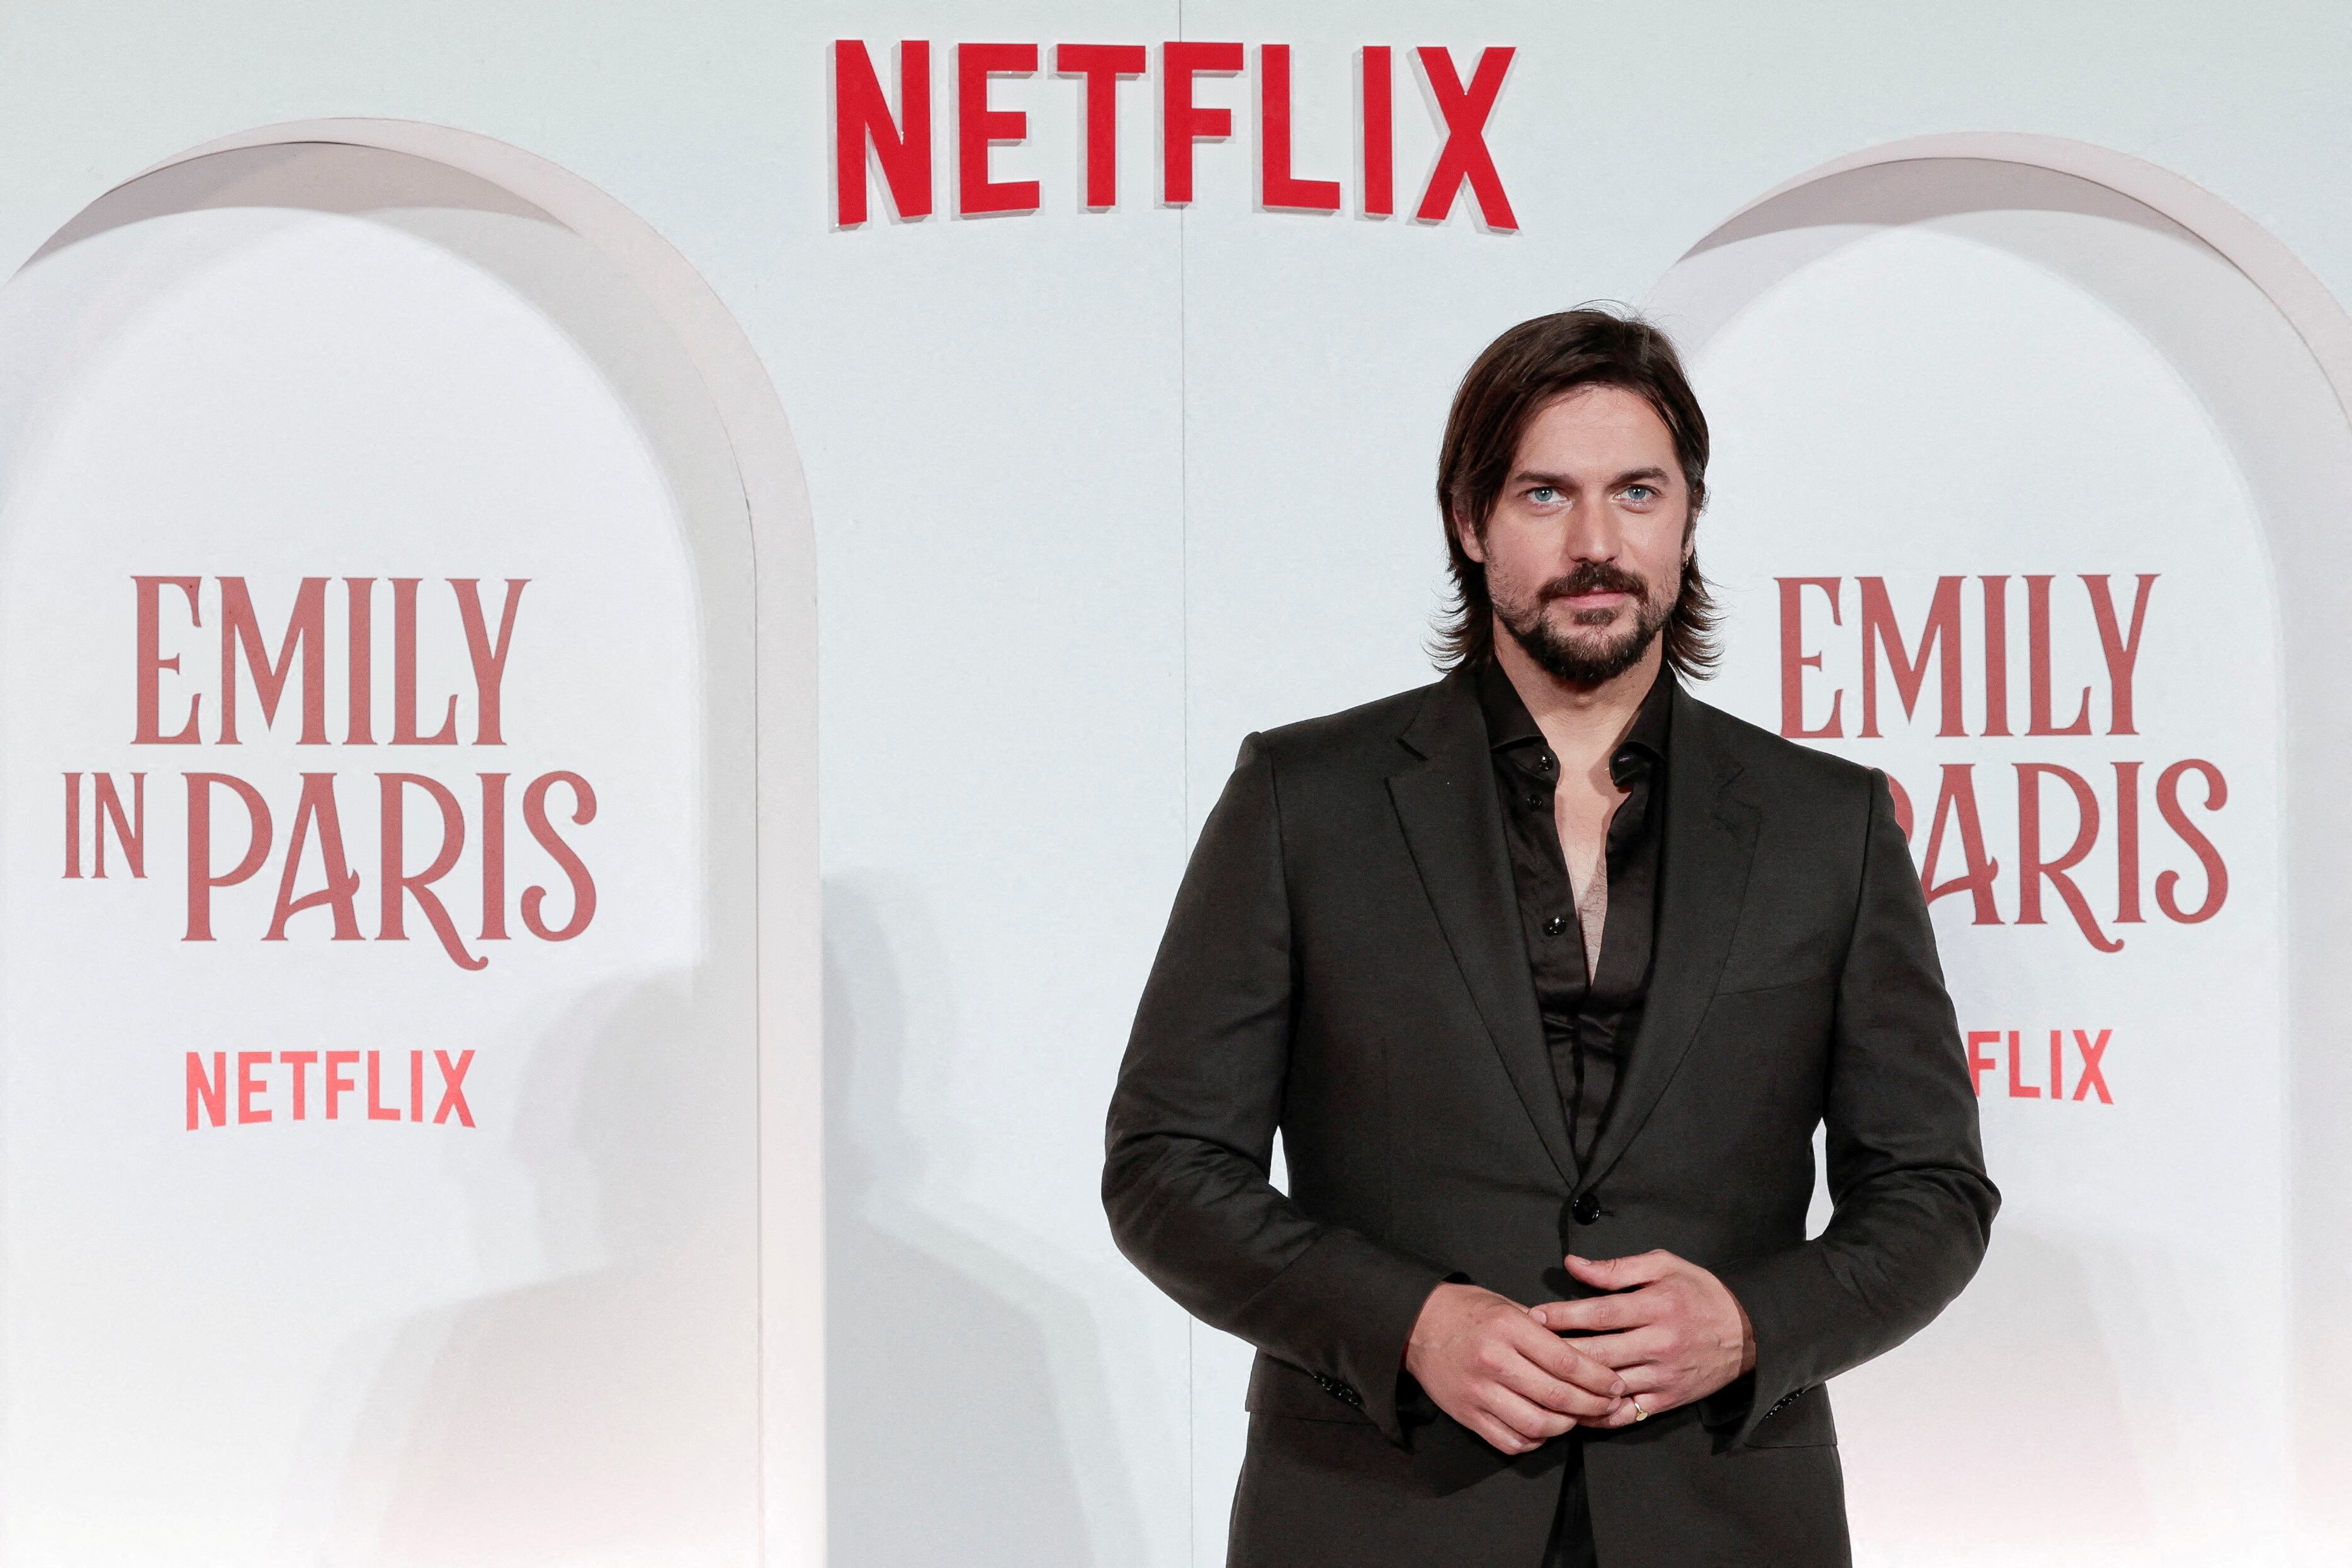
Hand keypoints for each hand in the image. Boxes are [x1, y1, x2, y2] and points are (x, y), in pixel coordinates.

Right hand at [1403, 1282, 1626, 1454]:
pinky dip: (1534, 1441)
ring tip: (1576, 1417)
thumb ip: (1544, 1331)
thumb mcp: (1507, 1305)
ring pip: (1537, 1425)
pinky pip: (1510, 1441)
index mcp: (1508, 1328)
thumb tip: (1587, 1356)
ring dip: (1565, 1426)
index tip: (1616, 1384)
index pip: (1566, 1362)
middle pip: (1557, 1397)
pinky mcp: (1467, 1414)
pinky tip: (1543, 1429)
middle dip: (1592, 1405)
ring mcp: (1478, 1392)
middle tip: (1608, 1405)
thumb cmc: (1466, 1310)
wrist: (1414, 1325)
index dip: (1598, 1378)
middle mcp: (1494, 1361)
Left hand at [1528, 1251, 1755, 1427]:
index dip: (1563, 1315)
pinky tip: (1574, 1409)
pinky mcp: (1668, 1400)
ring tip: (1539, 1379)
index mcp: (1656, 1307)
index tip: (1534, 1315)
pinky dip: (1598, 1415)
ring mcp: (1663, 1376)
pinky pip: (1627, 1413)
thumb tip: (1572, 1264)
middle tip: (1526, 1349)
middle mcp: (1659, 1344)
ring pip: (1608, 1386)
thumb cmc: (1699, 1292)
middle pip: (1598, 1353)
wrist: (1748, 1332)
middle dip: (1557, 1352)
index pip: (1600, 1313)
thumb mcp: (1663, 1266)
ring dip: (1572, 1385)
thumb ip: (1616, 1268)